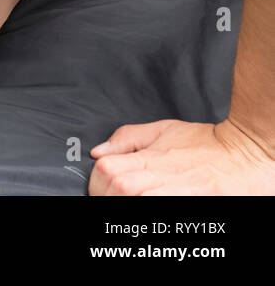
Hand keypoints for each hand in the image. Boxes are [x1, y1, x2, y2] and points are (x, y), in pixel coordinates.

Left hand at [89, 118, 274, 194]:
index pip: (105, 170)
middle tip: (115, 197)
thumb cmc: (208, 144)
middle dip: (109, 195)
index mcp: (149, 158)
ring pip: (131, 200)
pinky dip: (149, 210)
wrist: (246, 155)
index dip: (98, 180)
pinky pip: (158, 213)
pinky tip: (151, 208)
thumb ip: (128, 138)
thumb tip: (99, 150)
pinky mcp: (191, 206)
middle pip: (115, 188)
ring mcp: (175, 194)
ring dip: (127, 203)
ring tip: (133, 202)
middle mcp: (160, 176)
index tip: (102, 185)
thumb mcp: (165, 130)